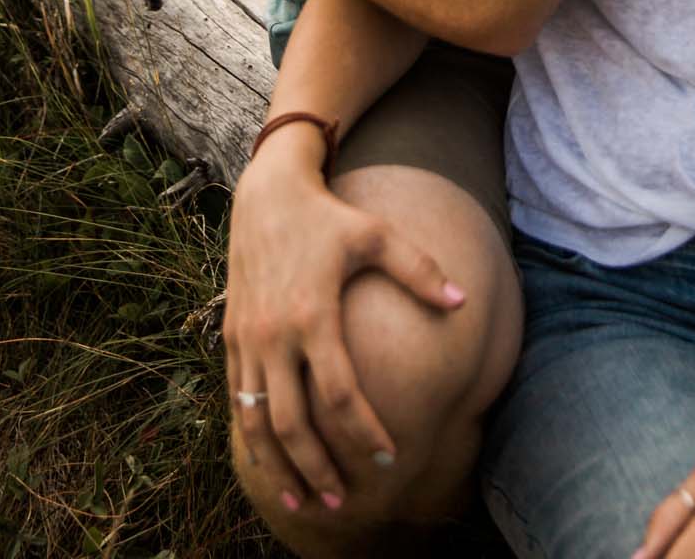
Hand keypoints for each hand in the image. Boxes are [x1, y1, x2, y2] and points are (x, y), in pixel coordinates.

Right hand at [224, 129, 465, 509]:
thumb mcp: (377, 234)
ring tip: (302, 501)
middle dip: (317, 468)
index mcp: (313, 314)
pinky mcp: (231, 337)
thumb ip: (420, 271)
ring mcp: (248, 338)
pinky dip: (252, 437)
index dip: (364, 432)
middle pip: (293, 422)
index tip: (389, 455)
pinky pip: (237, 400)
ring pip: (257, 421)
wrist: (267, 193)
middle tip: (343, 500)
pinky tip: (270, 461)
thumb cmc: (329, 216)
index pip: (340, 394)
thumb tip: (462, 303)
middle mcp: (274, 334)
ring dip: (278, 466)